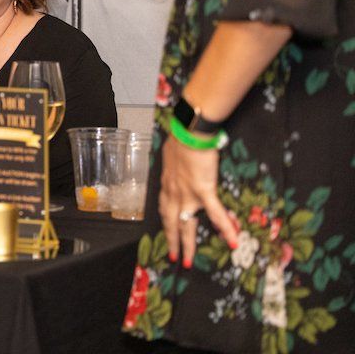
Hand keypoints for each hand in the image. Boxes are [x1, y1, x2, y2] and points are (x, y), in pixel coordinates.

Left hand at [158, 135, 239, 268]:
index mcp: (167, 185)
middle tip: (174, 259)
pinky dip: (225, 228)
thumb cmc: (181, 140)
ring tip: (188, 262)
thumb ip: (175, 168)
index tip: (167, 237)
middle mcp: (173, 194)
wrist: (189, 133)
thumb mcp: (171, 157)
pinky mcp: (204, 191)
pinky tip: (232, 242)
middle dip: (172, 242)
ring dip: (187, 244)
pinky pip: (215, 214)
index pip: (164, 210)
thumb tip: (176, 168)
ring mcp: (187, 194)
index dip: (165, 225)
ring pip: (186, 225)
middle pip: (171, 223)